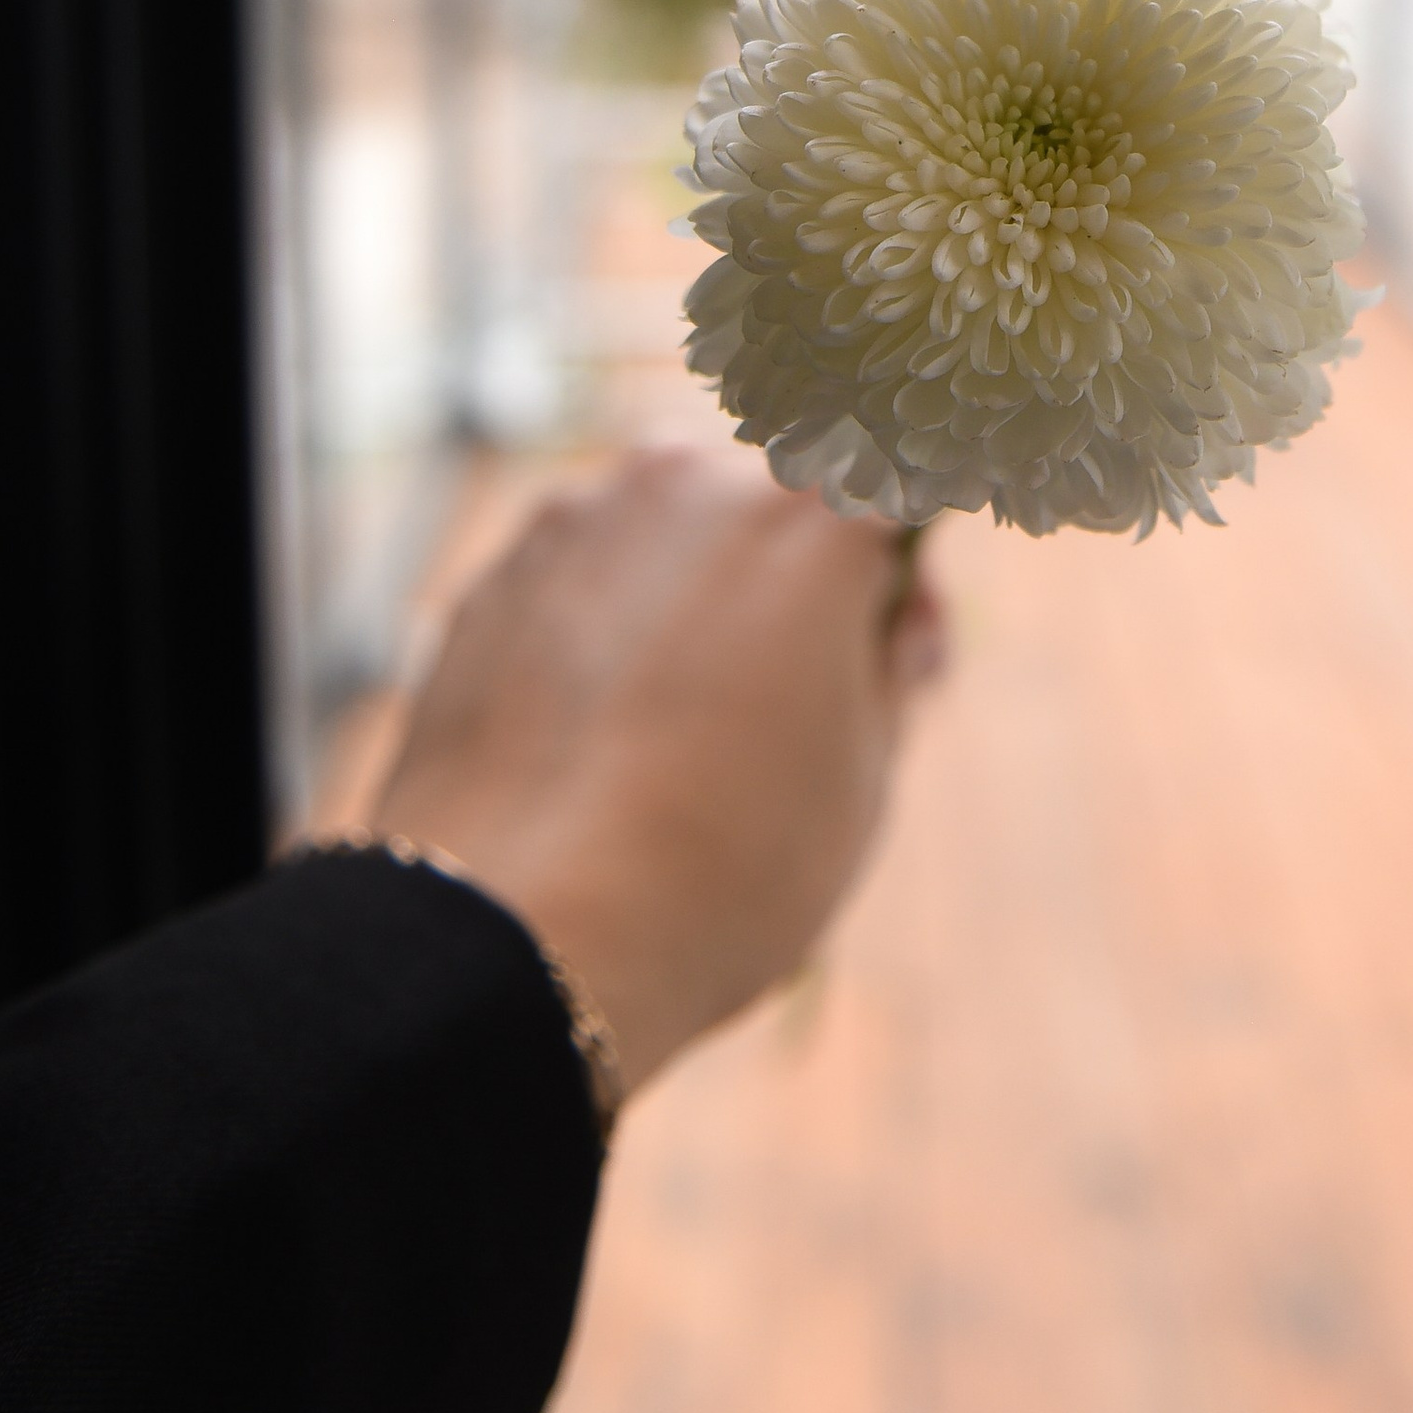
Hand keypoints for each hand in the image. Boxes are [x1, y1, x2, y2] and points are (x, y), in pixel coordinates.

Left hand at [373, 446, 943, 1097]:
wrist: (517, 935)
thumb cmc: (722, 869)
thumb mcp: (864, 779)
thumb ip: (889, 665)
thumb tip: (887, 620)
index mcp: (815, 517)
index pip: (904, 479)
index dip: (911, 565)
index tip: (902, 639)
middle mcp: (696, 477)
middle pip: (783, 495)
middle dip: (806, 573)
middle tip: (803, 692)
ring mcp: (585, 514)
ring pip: (676, 526)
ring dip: (703, 591)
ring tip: (692, 725)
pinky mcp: (500, 569)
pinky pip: (589, 569)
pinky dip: (614, 622)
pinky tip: (608, 729)